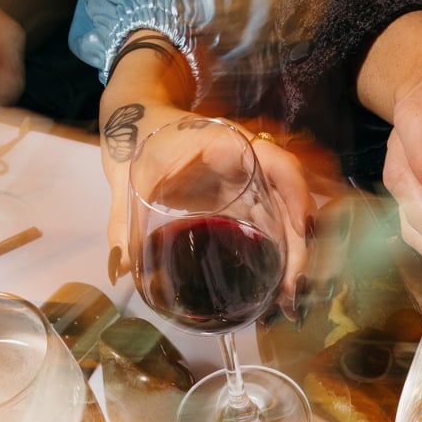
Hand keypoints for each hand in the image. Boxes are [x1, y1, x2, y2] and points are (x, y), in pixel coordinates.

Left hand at [101, 99, 316, 305]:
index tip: (303, 229)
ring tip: (289, 300)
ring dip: (293, 255)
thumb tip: (118, 268)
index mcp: (225, 146)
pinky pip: (268, 224)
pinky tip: (276, 285)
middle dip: (298, 245)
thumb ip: (120, 221)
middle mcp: (245, 164)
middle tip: (294, 290)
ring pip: (283, 217)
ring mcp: (244, 183)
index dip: (296, 194)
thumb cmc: (136, 139)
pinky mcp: (238, 201)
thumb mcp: (125, 176)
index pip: (277, 164)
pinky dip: (277, 252)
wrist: (135, 121)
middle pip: (287, 202)